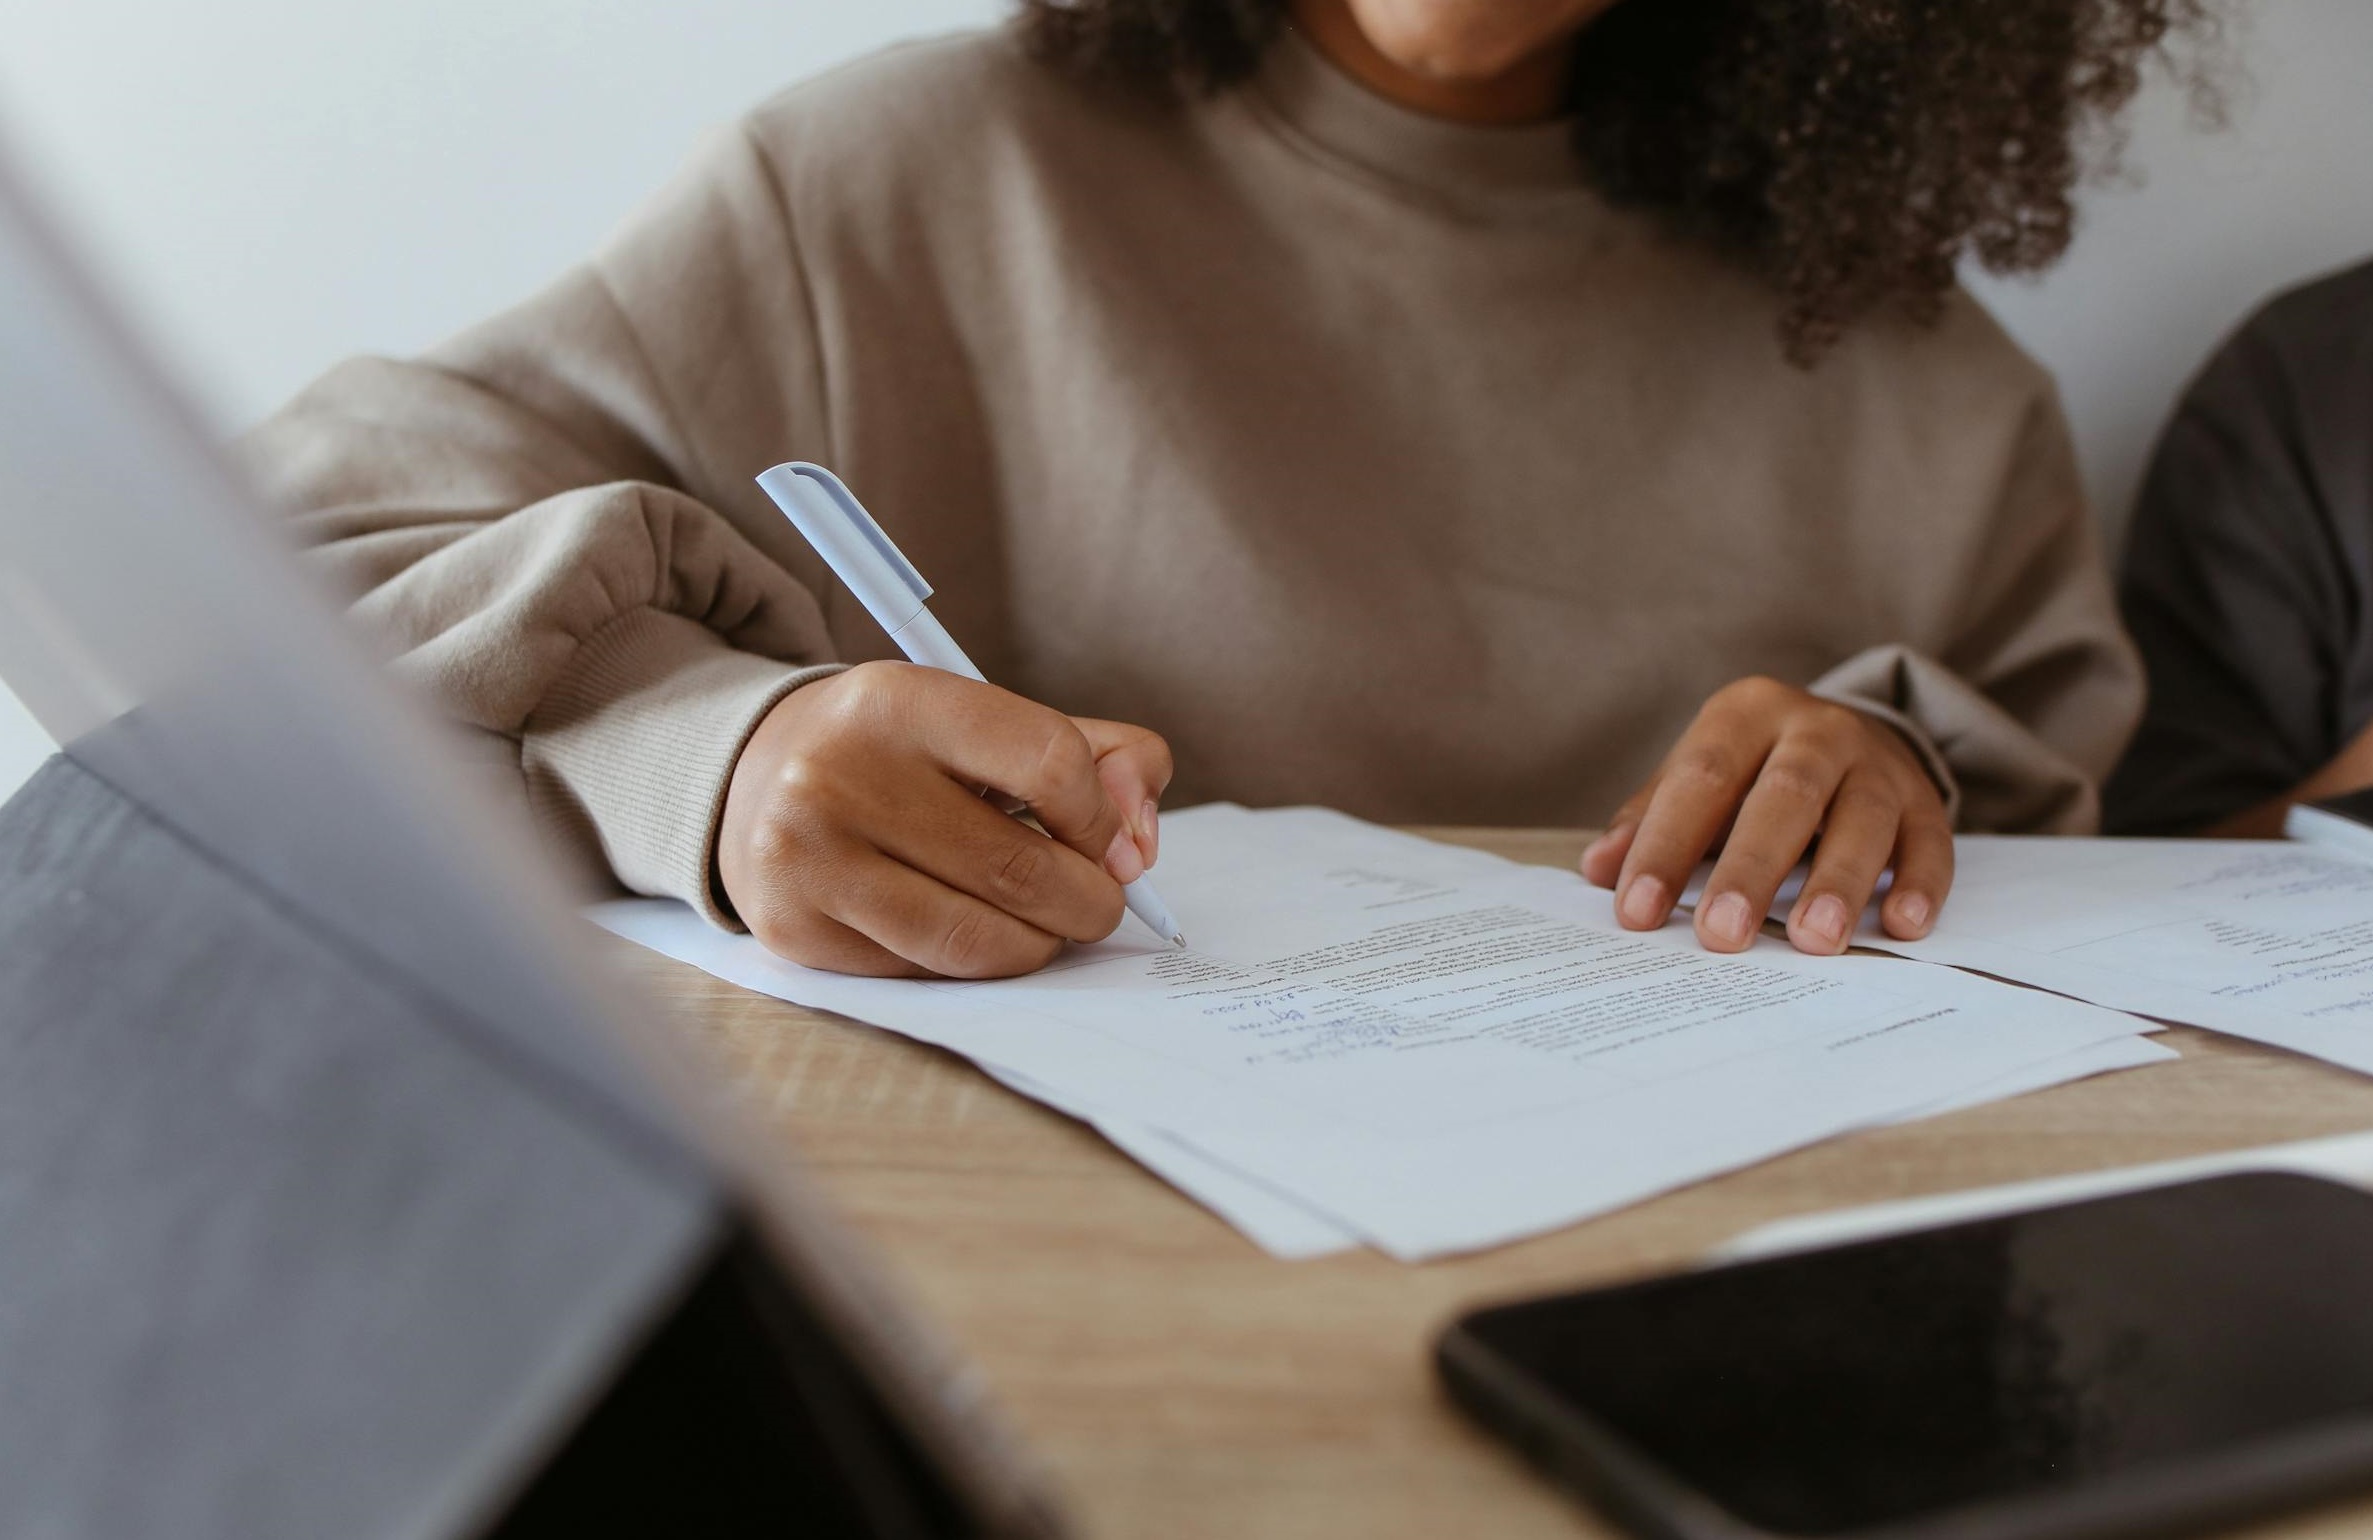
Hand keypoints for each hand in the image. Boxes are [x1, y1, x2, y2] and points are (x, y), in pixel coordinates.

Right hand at [718, 661, 1169, 977]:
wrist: (753, 779)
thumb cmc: (902, 753)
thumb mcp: (986, 721)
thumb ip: (1097, 757)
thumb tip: (1140, 845)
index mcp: (899, 702)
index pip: (1051, 764)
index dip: (1103, 817)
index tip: (1108, 840)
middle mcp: (840, 775)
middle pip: (1022, 869)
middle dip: (1089, 900)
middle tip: (1096, 902)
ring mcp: (809, 860)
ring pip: (979, 940)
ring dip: (1041, 945)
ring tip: (1045, 924)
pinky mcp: (797, 932)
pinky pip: (928, 974)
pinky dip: (974, 965)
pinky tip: (969, 931)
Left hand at [1579, 677, 1951, 955]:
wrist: (1846, 735)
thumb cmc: (1751, 769)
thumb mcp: (1699, 775)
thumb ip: (1651, 818)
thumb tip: (1597, 871)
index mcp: (1745, 714)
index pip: (1700, 779)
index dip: (1666, 846)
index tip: (1637, 913)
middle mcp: (1817, 729)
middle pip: (1785, 795)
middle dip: (1751, 869)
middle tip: (1722, 935)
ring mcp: (1877, 763)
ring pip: (1861, 819)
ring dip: (1839, 883)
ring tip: (1813, 941)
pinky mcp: (1924, 802)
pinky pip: (1931, 842)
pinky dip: (1920, 885)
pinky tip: (1902, 927)